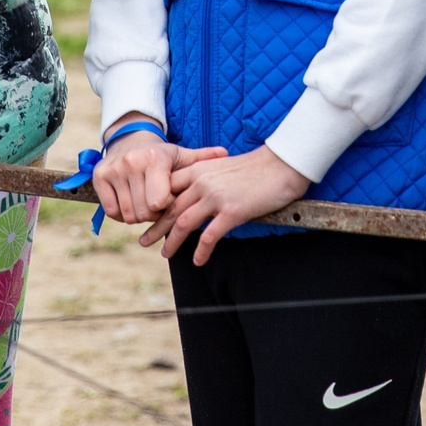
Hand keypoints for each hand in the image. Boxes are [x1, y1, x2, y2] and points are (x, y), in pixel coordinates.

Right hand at [90, 112, 226, 226]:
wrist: (130, 139)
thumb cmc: (161, 155)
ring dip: (138, 215)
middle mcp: (131, 163)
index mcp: (155, 159)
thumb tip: (225, 153)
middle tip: (156, 203)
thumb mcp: (181, 155)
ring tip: (144, 201)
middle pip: (144, 212)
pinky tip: (129, 202)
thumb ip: (202, 158)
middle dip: (153, 215)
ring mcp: (113, 170)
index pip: (160, 203)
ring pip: (128, 215)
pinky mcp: (99, 176)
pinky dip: (121, 214)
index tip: (169, 199)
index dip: (167, 207)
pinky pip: (111, 212)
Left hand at [144, 145, 311, 264]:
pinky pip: (209, 236)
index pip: (167, 189)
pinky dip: (201, 251)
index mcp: (198, 169)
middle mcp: (202, 182)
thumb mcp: (222, 167)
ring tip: (166, 254)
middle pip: (170, 208)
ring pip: (183, 223)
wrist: (281, 165)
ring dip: (172, 242)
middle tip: (144, 241)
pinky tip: (198, 261)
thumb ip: (206, 179)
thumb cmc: (255, 167)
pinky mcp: (231, 211)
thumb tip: (195, 196)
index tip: (149, 219)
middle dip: (155, 227)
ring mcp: (216, 197)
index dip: (155, 206)